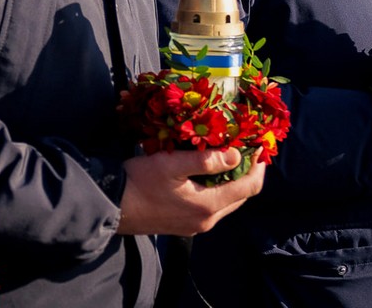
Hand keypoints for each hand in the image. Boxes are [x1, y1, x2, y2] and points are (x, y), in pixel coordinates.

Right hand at [117, 148, 264, 235]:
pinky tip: (208, 171)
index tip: (259, 145)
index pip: (249, 188)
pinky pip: (212, 205)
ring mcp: (195, 225)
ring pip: (227, 201)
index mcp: (208, 206)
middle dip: (248, 172)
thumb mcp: (172, 164)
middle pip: (241, 196)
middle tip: (246, 147)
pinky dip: (218, 188)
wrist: (111, 206)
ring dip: (233, 180)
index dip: (259, 166)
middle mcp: (206, 220)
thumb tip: (237, 155)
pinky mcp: (184, 224)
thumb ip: (206, 160)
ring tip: (229, 155)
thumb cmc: (140, 182)